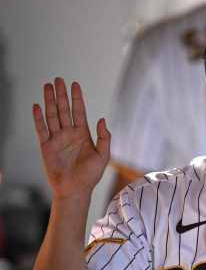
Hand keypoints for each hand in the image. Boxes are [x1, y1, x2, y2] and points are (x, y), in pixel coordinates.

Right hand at [33, 78, 109, 197]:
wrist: (75, 189)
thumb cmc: (91, 175)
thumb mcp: (103, 156)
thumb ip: (104, 138)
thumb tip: (101, 120)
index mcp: (83, 134)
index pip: (79, 112)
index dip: (77, 98)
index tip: (74, 84)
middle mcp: (69, 134)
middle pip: (64, 110)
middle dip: (61, 95)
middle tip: (58, 80)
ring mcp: (57, 139)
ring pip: (52, 116)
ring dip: (49, 101)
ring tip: (47, 86)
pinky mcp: (46, 146)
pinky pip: (41, 129)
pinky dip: (38, 118)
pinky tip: (37, 106)